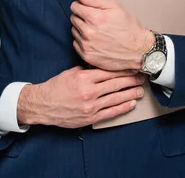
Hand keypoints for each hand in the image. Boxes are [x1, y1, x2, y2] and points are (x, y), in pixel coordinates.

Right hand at [17, 66, 145, 127]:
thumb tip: (102, 67)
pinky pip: (110, 112)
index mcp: (84, 77)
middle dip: (131, 80)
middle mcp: (89, 91)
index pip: (109, 72)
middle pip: (116, 84)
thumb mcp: (71, 72)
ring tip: (140, 91)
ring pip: (116, 98)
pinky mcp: (90, 117)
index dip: (124, 70)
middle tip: (141, 78)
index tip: (133, 68)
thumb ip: (87, 69)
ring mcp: (91, 106)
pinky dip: (122, 108)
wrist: (43, 105)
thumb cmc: (56, 87)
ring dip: (130, 94)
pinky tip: (131, 104)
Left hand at [70, 0, 154, 70]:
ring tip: (97, 30)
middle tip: (96, 20)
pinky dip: (82, 41)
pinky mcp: (87, 56)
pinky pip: (76, 44)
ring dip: (81, 29)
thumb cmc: (130, 29)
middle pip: (73, 18)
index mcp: (94, 18)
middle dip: (82, 16)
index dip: (81, 5)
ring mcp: (86, 46)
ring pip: (74, 31)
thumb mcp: (116, 7)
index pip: (75, 6)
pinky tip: (95, 40)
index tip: (88, 8)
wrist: (139, 51)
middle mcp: (88, 32)